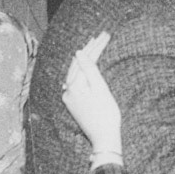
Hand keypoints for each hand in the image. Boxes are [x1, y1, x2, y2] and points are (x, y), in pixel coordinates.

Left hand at [62, 32, 121, 153]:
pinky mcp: (74, 103)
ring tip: (95, 44)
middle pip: (78, 64)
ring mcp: (70, 97)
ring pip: (76, 71)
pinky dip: (83, 70)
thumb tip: (79, 52)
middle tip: (103, 35)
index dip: (95, 46)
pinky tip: (87, 64)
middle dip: (91, 49)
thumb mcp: (100, 88)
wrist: (105, 138)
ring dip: (86, 58)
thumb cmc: (106, 114)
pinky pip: (77, 80)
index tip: (106, 35)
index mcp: (74, 86)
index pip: (84, 59)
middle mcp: (68, 90)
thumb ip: (89, 69)